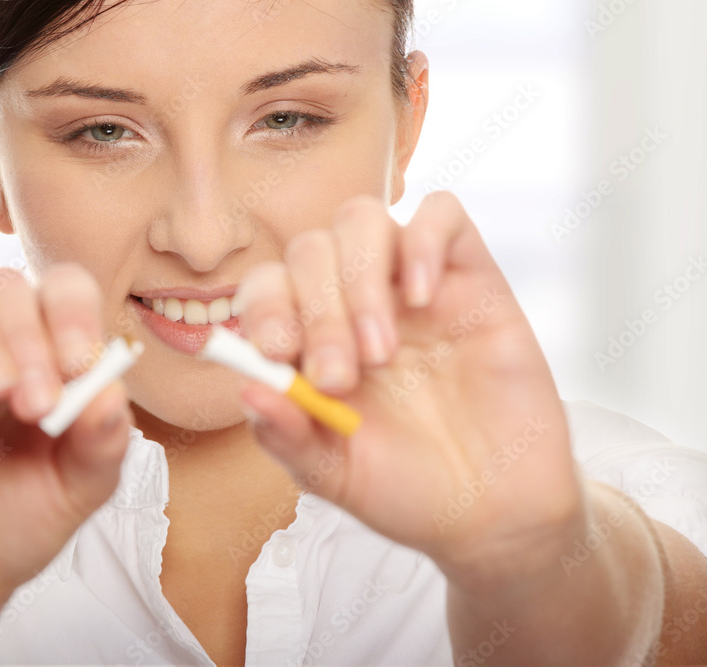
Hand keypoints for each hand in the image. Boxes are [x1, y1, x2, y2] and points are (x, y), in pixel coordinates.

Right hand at [0, 262, 132, 608]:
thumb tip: (113, 393)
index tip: (78, 366)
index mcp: (49, 356)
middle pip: (8, 287)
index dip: (74, 315)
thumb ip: (103, 443)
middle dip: (28, 338)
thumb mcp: (77, 491)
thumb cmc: (14, 524)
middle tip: (33, 404)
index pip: (65, 293)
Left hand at [236, 192, 585, 587]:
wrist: (494, 509)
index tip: (277, 352)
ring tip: (381, 352)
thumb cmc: (408, 488)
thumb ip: (286, 437)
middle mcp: (354, 304)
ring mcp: (410, 286)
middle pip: (310, 251)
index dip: (263, 307)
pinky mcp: (470, 278)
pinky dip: (422, 242)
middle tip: (339, 377)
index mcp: (311, 342)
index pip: (267, 287)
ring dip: (359, 280)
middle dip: (316, 311)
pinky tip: (421, 299)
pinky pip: (442, 214)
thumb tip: (248, 390)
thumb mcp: (333, 475)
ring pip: (362, 220)